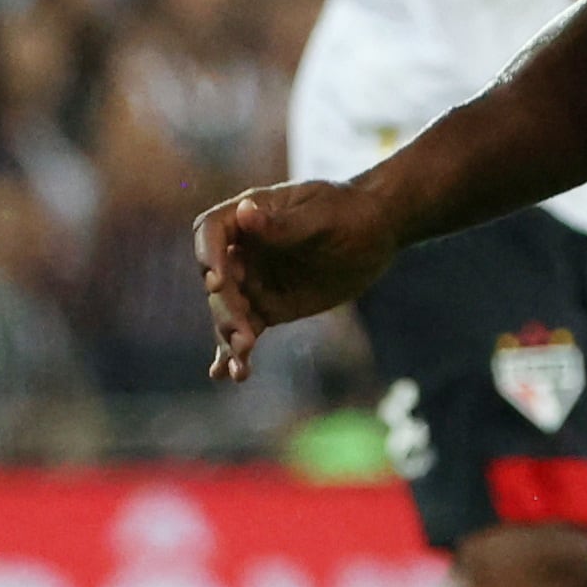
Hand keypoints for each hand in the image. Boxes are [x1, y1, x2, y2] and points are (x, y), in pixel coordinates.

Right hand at [196, 181, 399, 381]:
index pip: (211, 230)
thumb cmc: (351, 211)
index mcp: (251, 213)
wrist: (378, 233)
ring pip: (228, 310)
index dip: (208, 254)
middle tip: (244, 337)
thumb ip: (283, 224)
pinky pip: (246, 329)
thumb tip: (244, 212)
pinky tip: (230, 375)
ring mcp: (254, 280)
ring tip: (241, 364)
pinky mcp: (269, 307)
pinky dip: (235, 352)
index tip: (217, 281)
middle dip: (225, 310)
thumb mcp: (321, 216)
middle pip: (217, 280)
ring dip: (229, 337)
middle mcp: (244, 248)